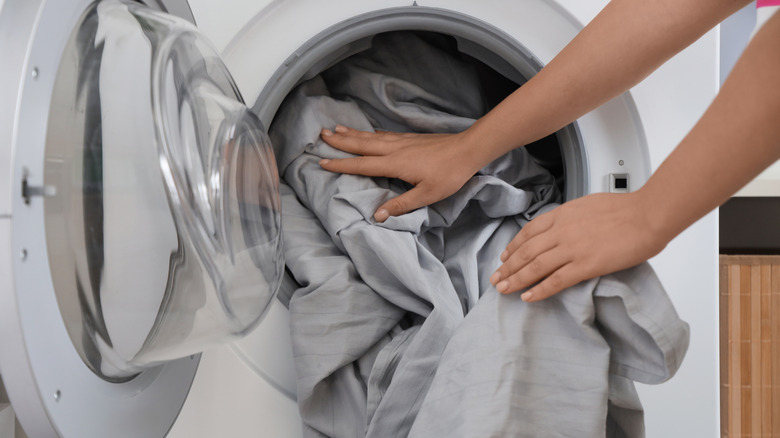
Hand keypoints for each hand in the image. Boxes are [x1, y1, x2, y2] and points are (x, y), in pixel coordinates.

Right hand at [319, 126, 482, 220]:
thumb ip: (401, 205)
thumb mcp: (427, 195)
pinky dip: (370, 133)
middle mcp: (395, 149)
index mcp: (395, 164)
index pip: (362, 165)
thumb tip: (377, 216)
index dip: (342, 164)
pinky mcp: (410, 138)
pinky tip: (367, 133)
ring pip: (371, 137)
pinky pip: (383, 134)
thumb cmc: (449, 174)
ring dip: (352, 134)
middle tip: (321, 135)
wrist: (468, 149)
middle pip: (362, 145)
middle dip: (340, 141)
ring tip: (336, 129)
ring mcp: (402, 141)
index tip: (323, 161)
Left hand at [489, 191, 670, 301]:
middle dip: (508, 267)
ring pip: (534, 267)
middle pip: (526, 251)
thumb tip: (565, 225)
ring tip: (503, 289)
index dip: (514, 246)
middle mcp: (561, 231)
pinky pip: (556, 281)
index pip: (529, 232)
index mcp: (562, 215)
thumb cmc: (626, 208)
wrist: (647, 215)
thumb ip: (572, 217)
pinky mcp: (585, 265)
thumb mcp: (589, 205)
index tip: (505, 257)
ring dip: (516, 280)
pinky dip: (539, 290)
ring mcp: (572, 249)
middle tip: (495, 278)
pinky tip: (528, 297)